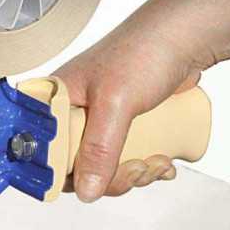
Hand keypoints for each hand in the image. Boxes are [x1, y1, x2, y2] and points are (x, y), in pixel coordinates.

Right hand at [55, 0, 229, 201]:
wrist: (185, 38)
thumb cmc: (143, 51)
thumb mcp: (115, 103)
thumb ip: (98, 148)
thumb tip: (87, 191)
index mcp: (56, 102)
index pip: (44, 151)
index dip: (62, 174)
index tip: (89, 185)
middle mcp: (73, 114)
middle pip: (76, 167)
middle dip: (110, 177)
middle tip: (135, 170)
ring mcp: (99, 122)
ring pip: (104, 167)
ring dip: (134, 174)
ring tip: (156, 161)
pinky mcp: (122, 127)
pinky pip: (124, 159)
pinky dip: (145, 167)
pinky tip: (162, 161)